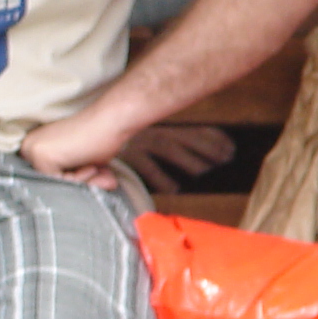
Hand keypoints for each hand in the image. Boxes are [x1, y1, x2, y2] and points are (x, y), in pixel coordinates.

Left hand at [19, 106, 129, 189]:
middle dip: (78, 183)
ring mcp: (31, 150)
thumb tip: (71, 202)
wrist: (113, 119)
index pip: (49, 180)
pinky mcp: (41, 156)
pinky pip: (60, 184)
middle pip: (50, 185)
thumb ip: (71, 180)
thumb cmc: (100, 138)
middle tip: (99, 172)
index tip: (93, 171)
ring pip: (55, 186)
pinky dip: (80, 180)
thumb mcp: (79, 164)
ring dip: (81, 181)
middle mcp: (27, 146)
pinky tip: (90, 164)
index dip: (74, 180)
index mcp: (33, 146)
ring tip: (95, 165)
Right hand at [117, 124, 235, 194]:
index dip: (212, 137)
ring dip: (188, 159)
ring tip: (204, 171)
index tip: (231, 145)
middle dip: (207, 146)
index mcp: (158, 129)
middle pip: (183, 138)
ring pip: (169, 148)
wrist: (86, 140)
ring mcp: (138, 142)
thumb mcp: (143, 143)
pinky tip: (173, 189)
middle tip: (227, 157)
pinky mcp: (127, 155)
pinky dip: (161, 178)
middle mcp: (150, 133)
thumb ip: (163, 151)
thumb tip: (193, 167)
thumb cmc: (118, 146)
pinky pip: (146, 166)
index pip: (190, 130)